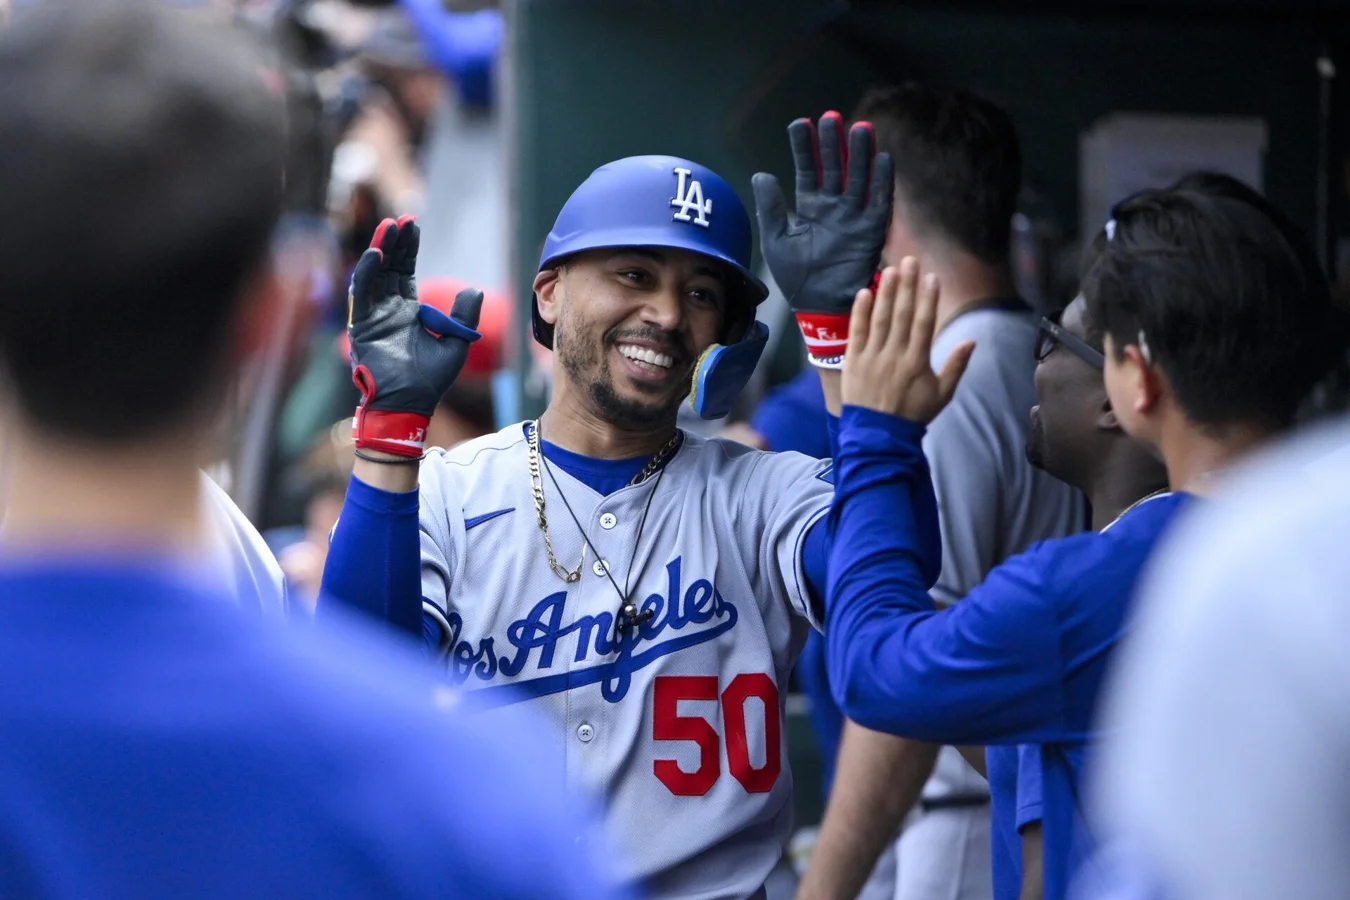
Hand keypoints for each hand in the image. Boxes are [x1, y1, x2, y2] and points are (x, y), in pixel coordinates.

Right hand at [348, 216, 482, 456]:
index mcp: (407, 312)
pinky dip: (367, 273)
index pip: (403, 271)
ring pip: (373, 275)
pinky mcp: (362, 326)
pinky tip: (376, 254)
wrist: (410, 404)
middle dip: (393, 242)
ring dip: (379, 250)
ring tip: (388, 227)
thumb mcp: (456, 343)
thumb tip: (475, 289)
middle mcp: (387, 311)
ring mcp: (372, 317)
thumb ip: (465, 316)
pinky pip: (361, 294)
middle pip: (387, 267)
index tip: (413, 224)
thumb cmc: (430, 381)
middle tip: (402, 219)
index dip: (407, 248)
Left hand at [752, 111, 893, 367]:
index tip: (800, 124)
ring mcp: (853, 216)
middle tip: (831, 118)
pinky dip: (882, 181)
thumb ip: (770, 208)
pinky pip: (879, 201)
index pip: (807, 169)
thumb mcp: (776, 240)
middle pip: (834, 167)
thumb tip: (761, 174)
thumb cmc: (796, 276)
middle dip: (832, 143)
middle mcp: (832, 206)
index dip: (804, 148)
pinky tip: (882, 158)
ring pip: (857, 178)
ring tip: (859, 127)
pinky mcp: (871, 230)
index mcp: (809, 207)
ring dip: (859, 154)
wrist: (819, 305)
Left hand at [841, 259, 974, 424]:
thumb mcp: (942, 395)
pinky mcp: (854, 361)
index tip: (931, 277)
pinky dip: (860, 313)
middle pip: (902, 315)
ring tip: (889, 270)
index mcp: (917, 362)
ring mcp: (872, 357)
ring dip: (885, 293)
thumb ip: (955, 366)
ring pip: (880, 319)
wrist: (879, 436)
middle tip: (910, 261)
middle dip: (906, 286)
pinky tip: (864, 293)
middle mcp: (895, 355)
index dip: (928, 299)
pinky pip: (856, 332)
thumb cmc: (913, 414)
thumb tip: (971, 341)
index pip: (924, 324)